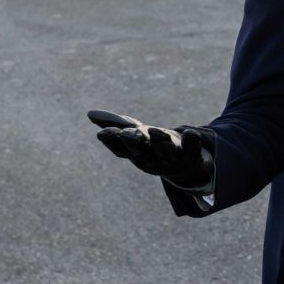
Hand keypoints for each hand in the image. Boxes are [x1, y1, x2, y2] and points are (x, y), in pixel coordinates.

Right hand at [88, 110, 212, 188]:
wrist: (190, 169)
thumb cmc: (157, 148)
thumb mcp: (138, 136)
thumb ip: (115, 124)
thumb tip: (89, 114)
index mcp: (137, 154)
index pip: (122, 149)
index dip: (113, 141)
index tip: (105, 132)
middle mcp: (153, 159)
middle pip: (142, 152)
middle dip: (134, 143)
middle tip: (127, 133)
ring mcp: (174, 159)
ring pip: (166, 152)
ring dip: (161, 142)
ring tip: (157, 131)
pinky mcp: (194, 157)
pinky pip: (193, 150)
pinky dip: (192, 142)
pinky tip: (190, 132)